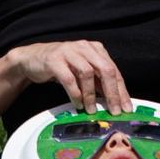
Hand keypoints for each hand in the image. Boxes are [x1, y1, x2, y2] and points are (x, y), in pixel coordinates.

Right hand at [7, 40, 132, 114]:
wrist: (33, 58)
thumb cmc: (62, 66)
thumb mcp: (82, 71)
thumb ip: (97, 82)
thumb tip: (114, 101)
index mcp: (95, 49)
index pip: (114, 70)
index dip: (121, 90)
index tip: (126, 108)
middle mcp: (84, 47)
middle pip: (105, 69)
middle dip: (112, 92)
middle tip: (115, 110)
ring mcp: (69, 52)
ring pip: (87, 73)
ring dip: (91, 95)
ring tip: (91, 110)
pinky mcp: (55, 60)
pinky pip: (69, 78)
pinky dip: (75, 93)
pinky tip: (77, 104)